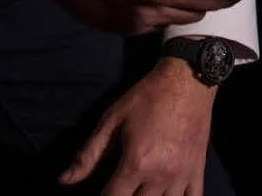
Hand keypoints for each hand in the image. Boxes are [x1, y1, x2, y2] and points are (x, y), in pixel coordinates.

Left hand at [61, 56, 214, 194]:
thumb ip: (88, 154)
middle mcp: (159, 174)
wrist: (188, 77)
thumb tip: (64, 181)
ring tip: (140, 192)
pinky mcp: (197, 168)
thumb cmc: (148, 96)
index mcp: (136, 163)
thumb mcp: (113, 119)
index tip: (102, 193)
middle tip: (121, 187)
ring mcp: (182, 174)